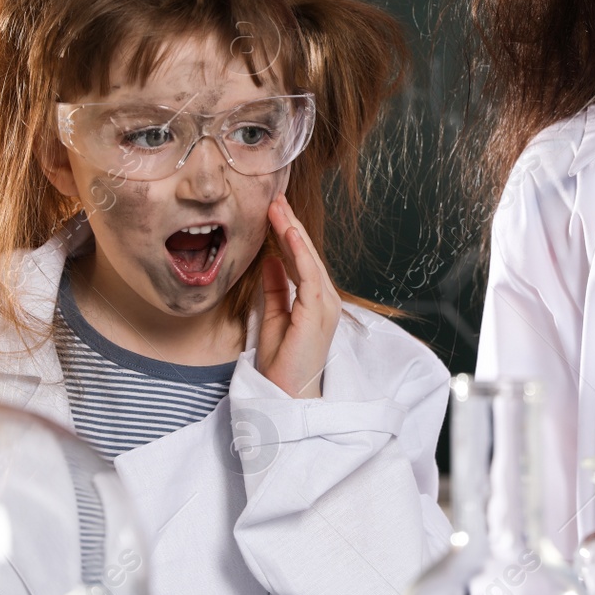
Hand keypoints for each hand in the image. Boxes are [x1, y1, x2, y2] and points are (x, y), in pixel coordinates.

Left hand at [257, 193, 340, 398]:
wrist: (286, 397)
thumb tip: (270, 259)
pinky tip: (288, 232)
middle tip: (275, 197)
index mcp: (314, 300)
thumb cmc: (282, 364)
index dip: (287, 233)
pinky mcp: (317, 313)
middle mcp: (324, 299)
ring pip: (309, 259)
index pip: (301, 259)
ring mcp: (324, 305)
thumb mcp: (273, 317)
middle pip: (307, 254)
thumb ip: (274, 288)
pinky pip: (309, 276)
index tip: (273, 210)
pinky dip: (300, 252)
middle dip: (290, 224)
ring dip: (293, 231)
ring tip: (278, 207)